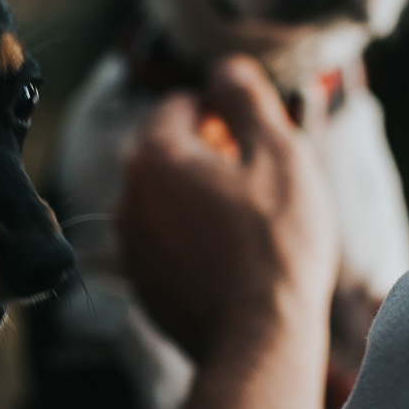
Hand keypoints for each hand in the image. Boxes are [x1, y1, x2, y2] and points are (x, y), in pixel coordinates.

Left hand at [118, 56, 338, 363]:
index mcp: (154, 156)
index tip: (256, 131)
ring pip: (166, 197)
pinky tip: (236, 254)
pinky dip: (195, 236)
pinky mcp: (144, 284)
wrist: (261, 340)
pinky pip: (168, 241)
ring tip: (251, 214)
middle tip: (259, 171)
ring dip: (201, 193)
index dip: (222, 107)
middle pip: (167, 150)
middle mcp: (128, 198)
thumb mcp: (279, 153)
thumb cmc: (277, 243)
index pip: (179, 104)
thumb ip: (247, 99)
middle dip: (210, 149)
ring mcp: (131, 245)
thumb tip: (226, 68)